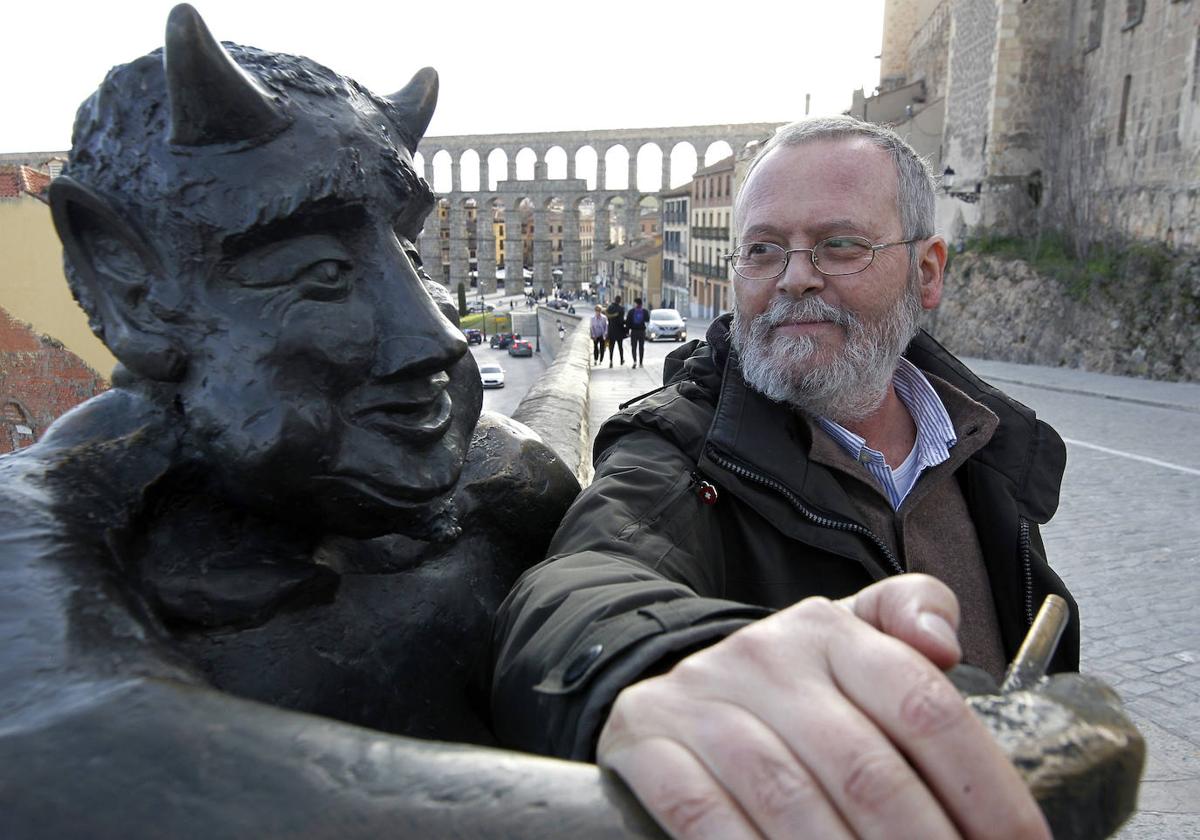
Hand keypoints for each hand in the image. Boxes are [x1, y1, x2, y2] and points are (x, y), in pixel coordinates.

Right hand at [596, 574, 1049, 838]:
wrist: (674, 684)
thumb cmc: (791, 684)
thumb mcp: (853, 634)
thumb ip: (913, 614)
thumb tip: (943, 644)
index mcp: (830, 631)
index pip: (923, 706)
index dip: (985, 790)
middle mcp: (765, 656)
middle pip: (866, 770)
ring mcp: (701, 700)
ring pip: (789, 800)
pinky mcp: (646, 741)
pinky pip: (702, 814)